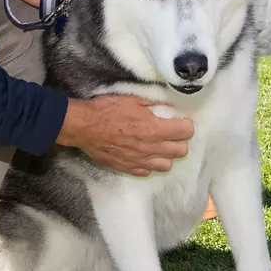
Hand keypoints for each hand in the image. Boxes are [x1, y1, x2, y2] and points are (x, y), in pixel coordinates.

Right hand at [56, 93, 191, 174]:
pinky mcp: (128, 168)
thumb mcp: (133, 98)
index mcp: (154, 129)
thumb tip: (171, 105)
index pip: (186, 131)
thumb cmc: (107, 109)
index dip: (186, 124)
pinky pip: (148, 172)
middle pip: (181, 151)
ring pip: (167, 165)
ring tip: (159, 144)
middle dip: (180, 140)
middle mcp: (151, 148)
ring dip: (167, 154)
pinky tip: (144, 153)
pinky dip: (150, 163)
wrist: (84, 126)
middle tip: (171, 132)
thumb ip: (154, 103)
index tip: (180, 120)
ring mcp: (140, 161)